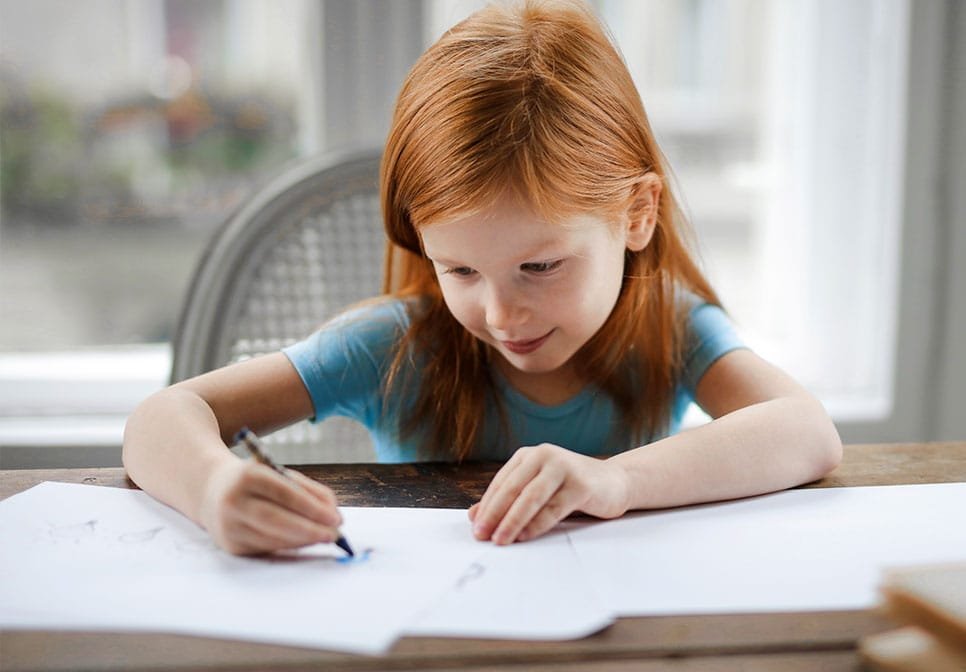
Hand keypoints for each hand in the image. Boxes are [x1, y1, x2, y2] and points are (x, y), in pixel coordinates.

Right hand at [198, 459, 343, 554]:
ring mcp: (229, 525)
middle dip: (311, 529)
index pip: (284, 493)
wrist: (211, 491)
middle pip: (277, 520)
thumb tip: (333, 513)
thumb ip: (307, 489)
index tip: (336, 518)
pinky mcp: (231, 545)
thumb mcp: (276, 473)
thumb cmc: (255, 480)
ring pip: (273, 538)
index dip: (312, 508)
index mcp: (248, 476)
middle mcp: (234, 501)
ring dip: (304, 540)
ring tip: (325, 537)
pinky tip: (306, 541)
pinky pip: (267, 548)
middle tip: (334, 534)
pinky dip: (290, 546)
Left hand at [468, 444, 628, 544]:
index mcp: (529, 456)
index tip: (475, 528)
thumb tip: (474, 516)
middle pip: (513, 488)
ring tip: (500, 539)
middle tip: (482, 535)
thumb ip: (509, 500)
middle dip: (494, 514)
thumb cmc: (570, 488)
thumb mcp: (537, 489)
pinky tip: (525, 536)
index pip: (501, 483)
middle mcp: (544, 456)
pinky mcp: (581, 485)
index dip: (487, 506)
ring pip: (531, 498)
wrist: (614, 482)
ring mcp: (564, 468)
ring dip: (512, 521)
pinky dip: (537, 524)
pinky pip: (553, 508)